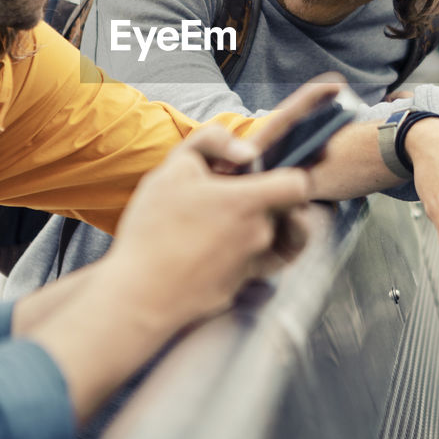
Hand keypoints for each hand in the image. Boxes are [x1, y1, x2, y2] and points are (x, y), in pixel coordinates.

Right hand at [106, 124, 311, 325]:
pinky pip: (240, 264)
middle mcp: (260, 235)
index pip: (299, 185)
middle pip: (278, 211)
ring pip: (259, 238)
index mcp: (250, 202)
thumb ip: (213, 142)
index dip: (287, 176)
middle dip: (255, 203)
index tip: (260, 176)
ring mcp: (250, 265)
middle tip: (215, 200)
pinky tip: (194, 253)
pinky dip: (225, 257)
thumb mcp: (175, 167)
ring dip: (238, 229)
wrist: (139, 296)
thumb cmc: (156, 228)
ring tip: (199, 227)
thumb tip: (248, 152)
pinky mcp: (235, 290)